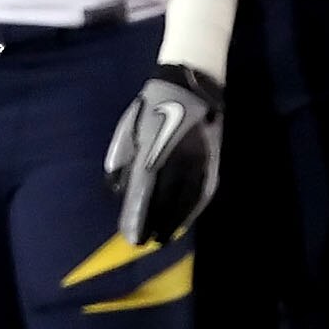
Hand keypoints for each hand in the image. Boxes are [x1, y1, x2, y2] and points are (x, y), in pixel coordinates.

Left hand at [104, 64, 223, 245]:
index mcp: (153, 151)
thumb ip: (121, 159)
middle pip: (165, 201)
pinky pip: (202, 192)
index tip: (130, 235)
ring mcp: (197, 161)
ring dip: (174, 222)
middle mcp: (176, 160)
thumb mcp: (129, 129)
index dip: (138, 215)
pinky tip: (183, 223)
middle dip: (153, 223)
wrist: (189, 84)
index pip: (144, 192)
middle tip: (143, 243)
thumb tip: (116, 189)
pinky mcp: (211, 161)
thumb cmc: (152, 106)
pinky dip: (192, 211)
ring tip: (162, 239)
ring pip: (186, 201)